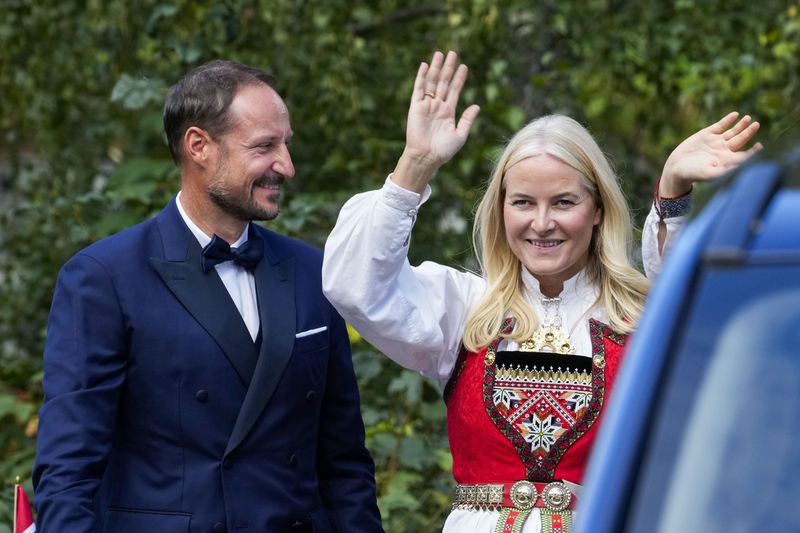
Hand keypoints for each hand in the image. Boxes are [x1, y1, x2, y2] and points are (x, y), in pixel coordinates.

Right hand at [392, 51, 480, 192]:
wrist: (426, 157)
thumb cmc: (443, 150)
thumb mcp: (460, 135)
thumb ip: (467, 120)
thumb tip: (477, 105)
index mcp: (448, 112)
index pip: (455, 90)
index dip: (459, 78)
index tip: (464, 66)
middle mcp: (437, 106)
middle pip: (443, 82)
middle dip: (448, 68)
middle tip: (453, 53)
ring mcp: (426, 105)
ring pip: (432, 82)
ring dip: (436, 68)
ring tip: (440, 54)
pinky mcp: (416, 107)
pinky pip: (418, 89)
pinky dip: (421, 77)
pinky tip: (424, 65)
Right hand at [660, 112, 762, 197]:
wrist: (676, 168)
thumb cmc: (693, 174)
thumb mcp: (710, 173)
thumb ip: (726, 168)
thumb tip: (741, 163)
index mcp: (727, 160)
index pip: (745, 154)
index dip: (753, 151)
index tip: (759, 146)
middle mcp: (724, 150)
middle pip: (740, 139)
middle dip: (749, 132)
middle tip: (756, 124)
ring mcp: (715, 141)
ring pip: (732, 131)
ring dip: (741, 125)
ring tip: (748, 118)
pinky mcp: (706, 134)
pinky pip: (720, 126)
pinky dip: (727, 120)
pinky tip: (735, 114)